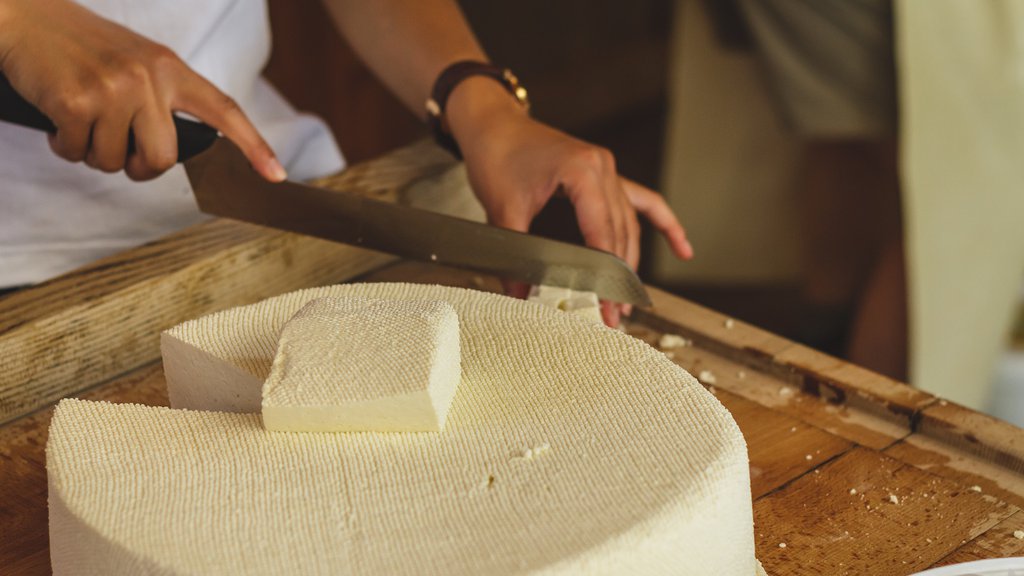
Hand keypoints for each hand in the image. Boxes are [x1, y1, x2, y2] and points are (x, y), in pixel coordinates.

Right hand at [0, 0, 284, 181]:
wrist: (24, 16)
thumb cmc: (82, 47)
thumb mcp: (138, 61)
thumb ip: (163, 99)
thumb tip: (176, 150)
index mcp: (171, 68)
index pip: (224, 110)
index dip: (253, 145)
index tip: (275, 174)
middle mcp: (148, 77)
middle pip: (164, 158)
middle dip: (138, 166)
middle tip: (117, 148)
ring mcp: (113, 89)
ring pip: (116, 162)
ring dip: (94, 153)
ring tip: (82, 119)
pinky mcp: (76, 102)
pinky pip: (77, 153)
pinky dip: (63, 145)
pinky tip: (58, 117)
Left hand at [447, 78, 692, 326]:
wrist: (494, 122)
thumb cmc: (497, 154)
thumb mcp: (502, 207)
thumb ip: (514, 250)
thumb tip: (519, 293)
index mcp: (582, 171)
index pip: (603, 233)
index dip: (605, 274)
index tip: (604, 305)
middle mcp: (603, 168)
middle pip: (620, 233)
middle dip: (619, 278)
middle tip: (615, 315)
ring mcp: (608, 169)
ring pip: (629, 224)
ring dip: (631, 263)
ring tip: (628, 301)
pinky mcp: (605, 174)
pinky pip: (643, 201)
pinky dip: (663, 224)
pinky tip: (683, 248)